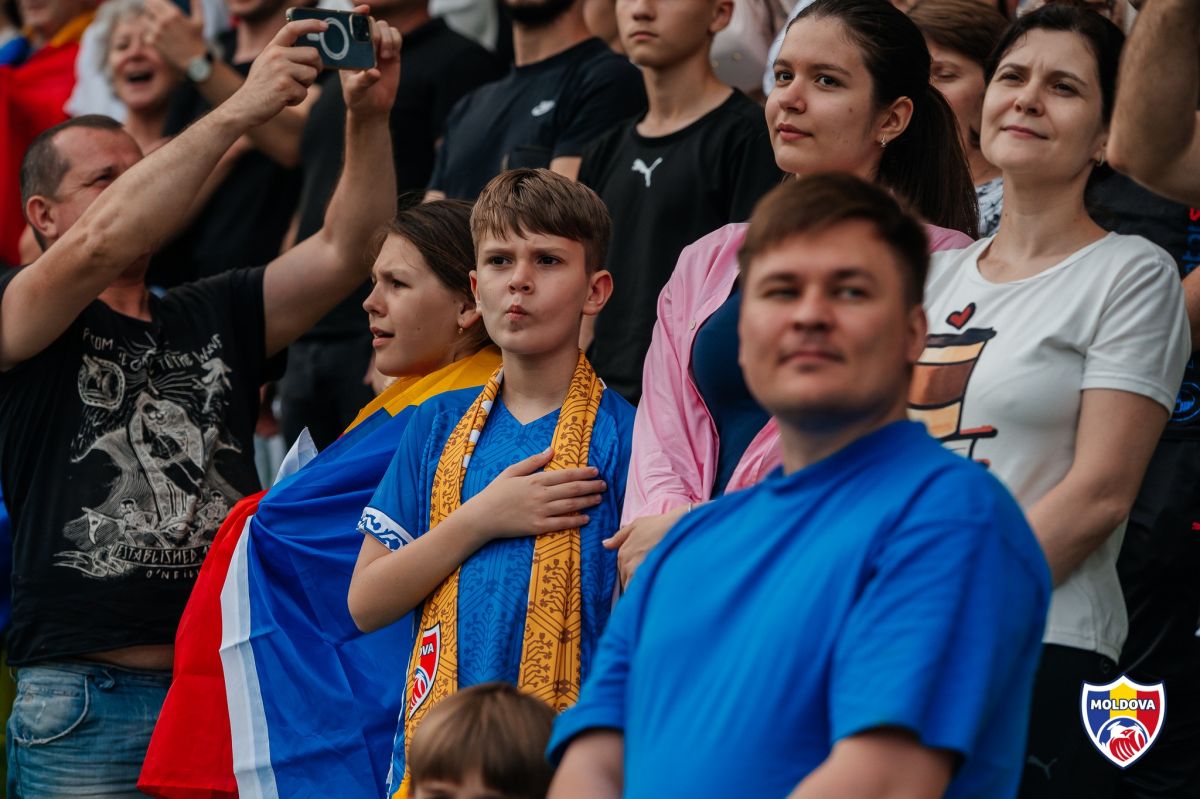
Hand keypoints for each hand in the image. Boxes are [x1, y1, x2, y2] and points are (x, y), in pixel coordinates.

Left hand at [142, 0, 206, 71]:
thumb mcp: (199, 21)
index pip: (155, 0)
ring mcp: (156, 31)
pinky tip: (158, 38)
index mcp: (174, 13)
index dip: (155, 2)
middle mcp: (163, 21)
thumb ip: (196, 5)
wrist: (194, 61)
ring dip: (148, 21)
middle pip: (147, 7)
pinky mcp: (152, 42)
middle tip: (155, 14)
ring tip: (157, 27)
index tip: (157, 5)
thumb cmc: (198, 40)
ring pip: (144, 19)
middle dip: (151, 10)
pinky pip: (145, 32)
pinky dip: (149, 34)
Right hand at [221, 19, 323, 127]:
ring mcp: (280, 69)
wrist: (245, 106)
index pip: (293, 28)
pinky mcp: (284, 86)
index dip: (310, 24)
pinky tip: (284, 99)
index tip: (325, 26)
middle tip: (304, 78)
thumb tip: (312, 53)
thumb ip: (284, 54)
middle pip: (313, 54)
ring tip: (288, 89)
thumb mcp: (267, 62)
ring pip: (312, 74)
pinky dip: (298, 99)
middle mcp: (276, 54)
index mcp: (273, 47)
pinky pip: (305, 92)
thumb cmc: (261, 86)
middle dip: (315, 68)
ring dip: (305, 85)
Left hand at [340, 6, 400, 118]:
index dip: (357, 13)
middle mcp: (362, 43)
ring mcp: (377, 46)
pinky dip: (396, 40)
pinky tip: (392, 55)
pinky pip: (397, 36)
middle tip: (376, 46)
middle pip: (369, 22)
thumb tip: (375, 72)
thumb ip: (363, 80)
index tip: (364, 10)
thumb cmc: (358, 98)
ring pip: (384, 26)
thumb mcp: (355, 90)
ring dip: (387, 37)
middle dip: (374, 30)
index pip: (350, 23)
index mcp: (348, 47)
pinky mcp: (392, 52)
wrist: (372, 107)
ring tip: (385, 56)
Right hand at [458, 448, 606, 541]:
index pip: (565, 475)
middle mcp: (540, 495)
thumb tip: (551, 451)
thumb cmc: (495, 492)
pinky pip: (561, 524)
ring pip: (570, 506)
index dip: (583, 473)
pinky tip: (586, 519)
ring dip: (587, 502)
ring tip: (598, 499)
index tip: (596, 471)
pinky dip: (575, 521)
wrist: (482, 517)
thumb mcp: (512, 471)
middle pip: (572, 490)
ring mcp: (540, 512)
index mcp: (535, 480)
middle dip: (590, 486)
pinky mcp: (538, 527)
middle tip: (604, 485)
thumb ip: (533, 461)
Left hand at [603, 504, 689, 586]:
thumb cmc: (659, 525)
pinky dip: (643, 593)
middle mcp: (627, 564)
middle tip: (647, 580)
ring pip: (632, 587)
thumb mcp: (636, 525)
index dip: (632, 573)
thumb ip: (619, 537)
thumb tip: (605, 544)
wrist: (678, 528)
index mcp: (623, 553)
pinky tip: (651, 592)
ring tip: (649, 589)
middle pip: (626, 580)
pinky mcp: (648, 577)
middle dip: (634, 581)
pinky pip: (640, 591)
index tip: (641, 573)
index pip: (622, 570)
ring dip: (638, 589)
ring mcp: (636, 571)